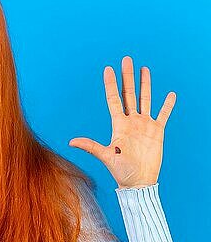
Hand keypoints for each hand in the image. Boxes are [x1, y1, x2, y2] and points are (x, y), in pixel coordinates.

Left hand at [68, 56, 175, 188]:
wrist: (138, 182)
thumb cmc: (121, 170)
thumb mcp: (105, 155)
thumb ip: (90, 146)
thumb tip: (71, 142)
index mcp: (118, 124)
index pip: (114, 99)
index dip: (111, 84)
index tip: (108, 69)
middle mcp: (130, 121)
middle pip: (129, 94)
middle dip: (127, 77)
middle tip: (126, 59)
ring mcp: (144, 125)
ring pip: (145, 99)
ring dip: (145, 84)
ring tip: (144, 69)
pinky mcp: (157, 131)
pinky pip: (163, 115)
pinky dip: (167, 105)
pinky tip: (170, 94)